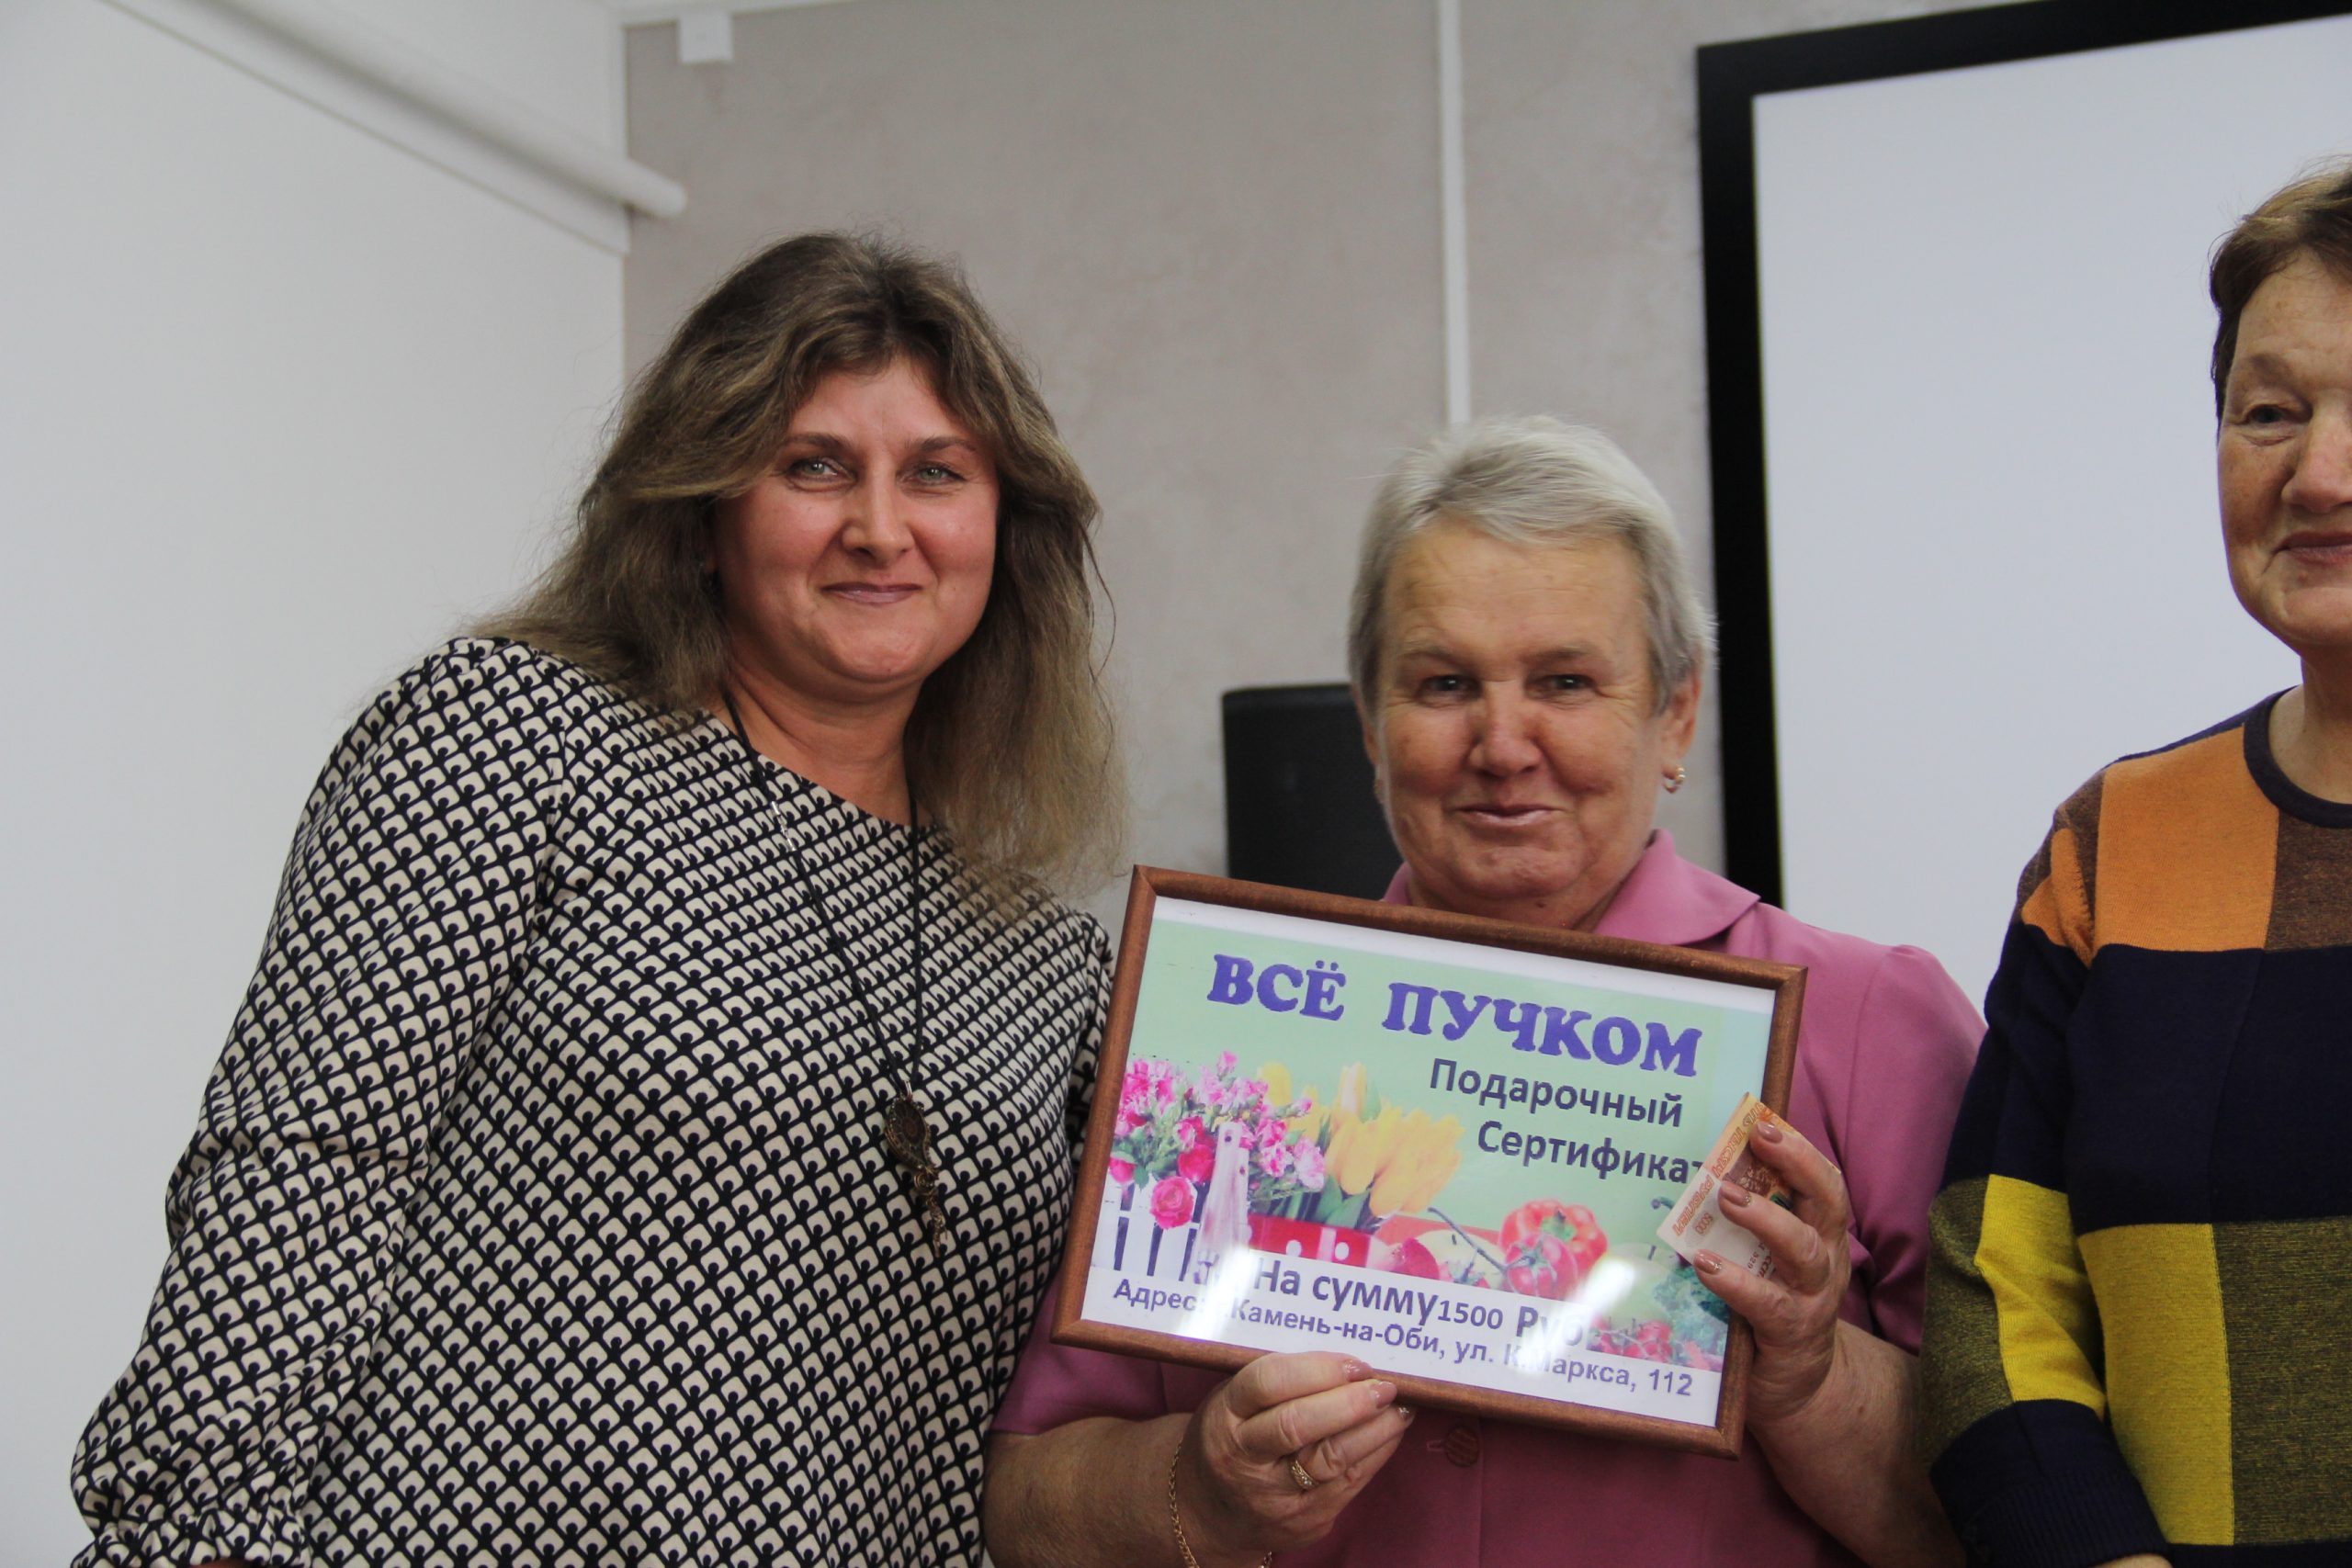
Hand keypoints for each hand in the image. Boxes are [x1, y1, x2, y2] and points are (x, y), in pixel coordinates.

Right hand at [1173, 1351, 1414, 1563]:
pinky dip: (1376, 1453)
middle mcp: (1243, 1457)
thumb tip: (1345, 1360)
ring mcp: (1273, 1495)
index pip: (1266, 1384)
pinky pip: (1349, 1484)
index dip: (1316, 1370)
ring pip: (1330, 1459)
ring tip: (1398, 1406)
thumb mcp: (1235, 1402)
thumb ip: (1278, 1380)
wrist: (1213, 1512)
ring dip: (1374, 1430)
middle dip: (1348, 1403)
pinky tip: (1391, 1432)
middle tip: (1384, 1385)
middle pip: (1297, 1426)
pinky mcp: (1304, 1520)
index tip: (1353, 1362)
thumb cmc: (1234, 1437)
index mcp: (1224, 1415)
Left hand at [1694, 1115, 1849, 1427]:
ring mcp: (1812, 1299)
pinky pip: (1768, 1303)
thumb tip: (1696, 1175)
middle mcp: (1825, 1261)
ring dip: (1766, 1219)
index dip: (1800, 1151)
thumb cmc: (1770, 1308)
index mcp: (1820, 1236)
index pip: (1824, 1184)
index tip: (1765, 1121)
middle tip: (1760, 1137)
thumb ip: (1743, 1225)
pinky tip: (1707, 1265)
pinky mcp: (1791, 1334)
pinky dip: (1737, 1281)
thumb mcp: (1763, 1260)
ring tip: (1727, 1197)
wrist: (1796, 1388)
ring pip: (1804, 1251)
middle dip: (1797, 1164)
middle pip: (1828, 1203)